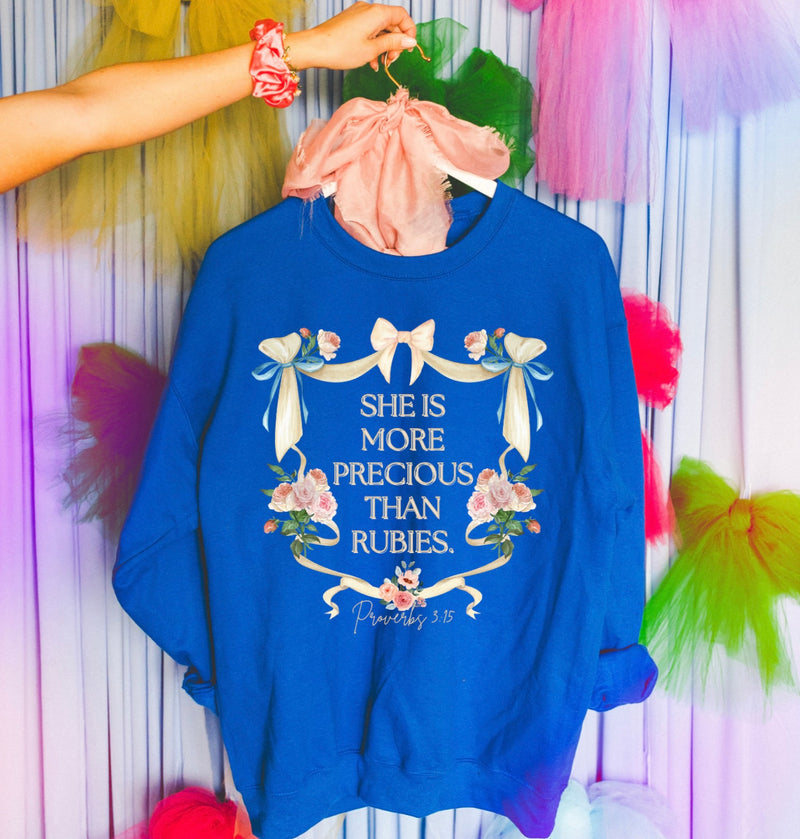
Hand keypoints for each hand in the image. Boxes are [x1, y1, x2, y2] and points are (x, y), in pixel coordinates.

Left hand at [284, 2, 416, 71]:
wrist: (314, 48)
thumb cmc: (341, 49)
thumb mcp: (372, 50)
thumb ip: (393, 44)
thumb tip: (410, 41)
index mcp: (377, 13)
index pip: (402, 16)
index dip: (409, 32)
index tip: (408, 49)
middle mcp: (369, 9)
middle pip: (392, 23)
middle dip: (395, 42)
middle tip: (391, 60)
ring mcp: (359, 14)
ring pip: (380, 28)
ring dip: (384, 46)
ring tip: (381, 63)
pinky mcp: (351, 21)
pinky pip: (369, 30)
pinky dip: (373, 44)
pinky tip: (371, 61)